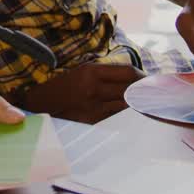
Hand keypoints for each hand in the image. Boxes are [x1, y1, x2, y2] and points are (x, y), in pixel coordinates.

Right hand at [14, 64, 144, 123]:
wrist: (35, 104)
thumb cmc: (60, 86)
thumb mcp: (80, 71)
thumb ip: (104, 74)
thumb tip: (133, 79)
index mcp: (90, 71)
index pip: (128, 72)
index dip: (143, 76)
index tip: (151, 80)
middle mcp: (93, 88)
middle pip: (131, 89)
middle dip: (147, 91)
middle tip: (158, 93)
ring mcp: (92, 107)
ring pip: (126, 105)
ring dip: (140, 104)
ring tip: (150, 104)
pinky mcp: (90, 122)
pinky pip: (116, 118)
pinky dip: (126, 115)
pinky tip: (133, 115)